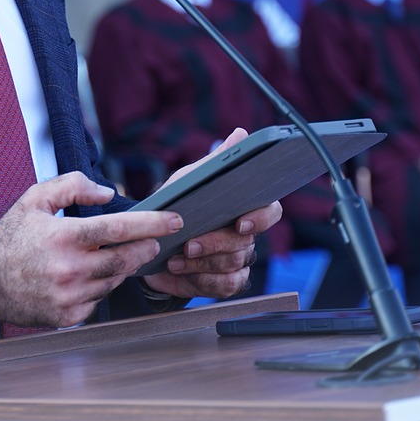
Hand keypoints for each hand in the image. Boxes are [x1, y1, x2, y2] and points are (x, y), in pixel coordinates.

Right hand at [0, 172, 181, 327]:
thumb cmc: (11, 237)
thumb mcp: (35, 198)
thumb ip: (73, 185)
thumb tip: (109, 193)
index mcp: (64, 236)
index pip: (121, 228)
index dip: (153, 223)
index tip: (173, 220)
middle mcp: (70, 268)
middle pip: (127, 258)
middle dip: (146, 248)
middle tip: (152, 241)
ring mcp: (70, 295)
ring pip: (114, 280)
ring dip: (120, 267)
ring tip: (107, 256)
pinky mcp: (68, 316)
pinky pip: (98, 300)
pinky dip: (99, 287)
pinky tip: (85, 277)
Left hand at [140, 130, 282, 300]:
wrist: (148, 238)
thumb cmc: (175, 206)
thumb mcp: (189, 180)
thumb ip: (214, 162)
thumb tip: (241, 134)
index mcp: (245, 208)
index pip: (271, 212)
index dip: (260, 218)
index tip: (240, 223)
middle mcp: (246, 236)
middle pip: (245, 245)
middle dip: (215, 244)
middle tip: (190, 245)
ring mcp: (237, 260)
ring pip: (232, 266)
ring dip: (201, 263)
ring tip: (176, 258)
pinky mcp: (223, 281)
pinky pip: (224, 286)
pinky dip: (200, 279)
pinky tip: (179, 270)